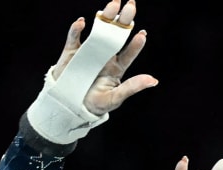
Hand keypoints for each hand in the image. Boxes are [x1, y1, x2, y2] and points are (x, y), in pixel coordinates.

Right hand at [50, 0, 157, 114]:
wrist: (68, 107)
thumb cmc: (94, 104)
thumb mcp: (114, 99)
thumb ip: (132, 88)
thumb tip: (153, 80)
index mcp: (116, 67)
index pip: (128, 53)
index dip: (136, 44)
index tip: (142, 34)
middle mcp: (104, 55)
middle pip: (116, 35)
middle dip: (124, 21)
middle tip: (131, 7)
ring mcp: (88, 51)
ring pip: (98, 31)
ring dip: (105, 18)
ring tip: (113, 5)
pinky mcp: (71, 53)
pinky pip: (74, 39)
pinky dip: (76, 30)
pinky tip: (81, 23)